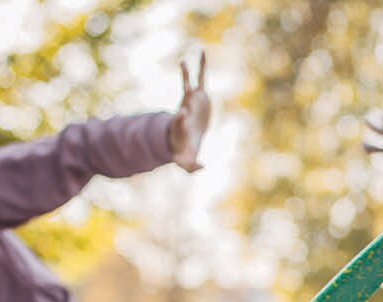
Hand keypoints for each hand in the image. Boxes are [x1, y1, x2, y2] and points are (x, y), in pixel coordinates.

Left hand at [169, 51, 209, 172]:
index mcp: (182, 126)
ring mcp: (192, 101)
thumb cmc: (185, 149)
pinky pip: (201, 78)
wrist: (187, 138)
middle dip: (186, 97)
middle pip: (184, 102)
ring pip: (189, 86)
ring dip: (186, 75)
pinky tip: (202, 53)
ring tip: (183, 61)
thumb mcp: (186, 160)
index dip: (181, 117)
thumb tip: (201, 167)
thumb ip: (191, 166)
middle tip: (187, 89)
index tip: (181, 113)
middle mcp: (185, 111)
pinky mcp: (200, 95)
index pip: (180, 121)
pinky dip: (202, 67)